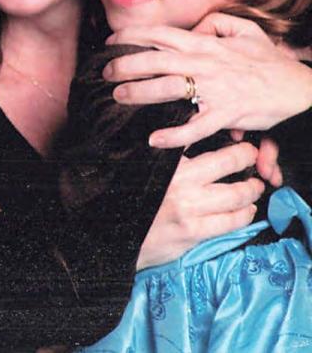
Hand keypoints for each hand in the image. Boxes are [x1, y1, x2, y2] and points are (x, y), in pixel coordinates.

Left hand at [105, 13, 311, 147]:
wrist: (300, 89)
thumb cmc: (269, 61)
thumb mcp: (246, 31)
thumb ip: (217, 23)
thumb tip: (195, 26)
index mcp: (207, 44)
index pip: (162, 35)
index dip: (132, 37)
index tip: (110, 43)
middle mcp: (206, 64)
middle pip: (156, 60)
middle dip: (125, 65)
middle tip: (105, 72)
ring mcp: (215, 90)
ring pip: (169, 89)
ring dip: (139, 93)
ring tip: (118, 97)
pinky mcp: (226, 114)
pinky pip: (195, 126)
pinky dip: (174, 134)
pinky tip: (154, 139)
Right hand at [136, 142, 262, 268]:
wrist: (115, 234)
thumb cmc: (131, 199)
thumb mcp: (145, 168)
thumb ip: (169, 154)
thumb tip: (192, 135)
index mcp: (169, 165)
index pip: (213, 148)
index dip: (239, 149)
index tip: (246, 148)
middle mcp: (180, 184)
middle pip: (229, 166)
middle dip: (249, 164)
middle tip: (254, 165)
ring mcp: (188, 210)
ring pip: (235, 196)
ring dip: (251, 192)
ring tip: (253, 189)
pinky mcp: (192, 233)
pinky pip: (230, 223)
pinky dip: (244, 215)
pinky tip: (246, 211)